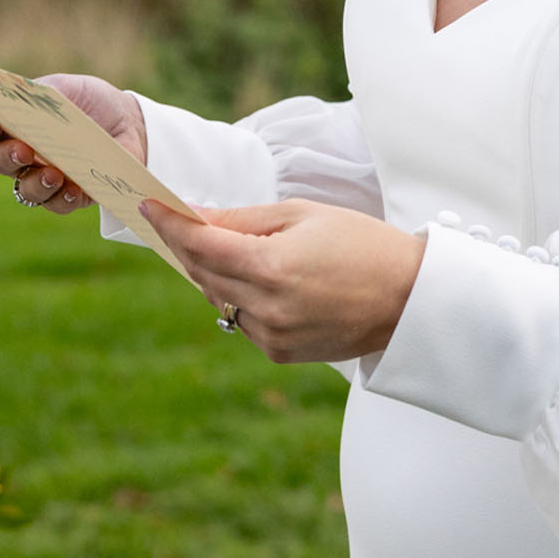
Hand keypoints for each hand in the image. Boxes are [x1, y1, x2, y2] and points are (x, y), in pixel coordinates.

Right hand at [0, 75, 145, 213]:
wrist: (127, 120)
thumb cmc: (87, 101)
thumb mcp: (66, 88)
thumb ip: (43, 94)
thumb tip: (26, 102)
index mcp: (12, 124)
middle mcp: (22, 155)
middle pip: (0, 162)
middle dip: (7, 156)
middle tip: (23, 150)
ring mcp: (44, 177)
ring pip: (26, 190)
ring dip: (35, 183)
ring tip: (53, 174)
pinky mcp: (71, 195)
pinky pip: (58, 204)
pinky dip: (63, 197)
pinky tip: (72, 187)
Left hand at [142, 198, 424, 364]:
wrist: (408, 297)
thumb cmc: (361, 244)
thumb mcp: (302, 215)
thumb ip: (242, 219)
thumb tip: (194, 216)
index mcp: (270, 267)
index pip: (199, 243)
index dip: (170, 223)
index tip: (150, 205)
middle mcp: (265, 308)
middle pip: (201, 271)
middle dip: (188, 244)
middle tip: (179, 220)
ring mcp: (270, 336)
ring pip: (218, 298)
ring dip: (215, 272)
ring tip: (238, 249)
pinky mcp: (279, 353)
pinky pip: (241, 321)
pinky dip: (241, 298)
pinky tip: (267, 282)